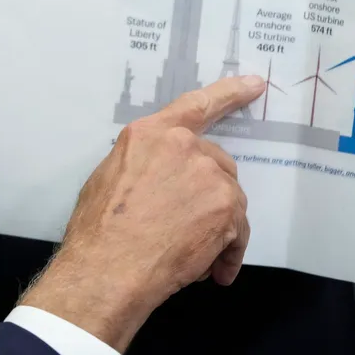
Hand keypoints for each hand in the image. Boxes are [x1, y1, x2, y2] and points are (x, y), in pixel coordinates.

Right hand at [19, 75, 264, 352]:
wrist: (108, 268)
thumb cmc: (98, 229)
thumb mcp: (108, 178)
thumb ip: (142, 163)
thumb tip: (157, 175)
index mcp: (150, 134)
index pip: (196, 105)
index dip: (229, 93)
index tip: (255, 84)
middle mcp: (183, 145)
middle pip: (216, 163)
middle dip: (208, 193)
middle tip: (189, 225)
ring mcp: (208, 174)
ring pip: (228, 198)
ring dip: (217, 226)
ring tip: (193, 256)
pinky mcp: (226, 206)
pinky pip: (237, 231)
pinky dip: (227, 252)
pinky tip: (210, 270)